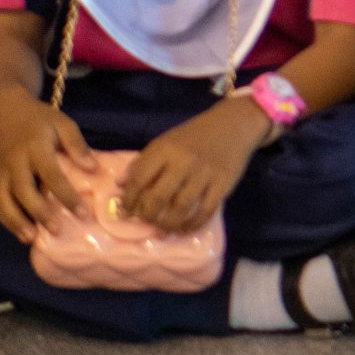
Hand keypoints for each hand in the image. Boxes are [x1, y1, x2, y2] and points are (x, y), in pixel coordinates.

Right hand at [0, 87, 97, 242]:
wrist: (2, 110)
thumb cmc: (38, 119)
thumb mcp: (62, 123)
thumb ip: (77, 145)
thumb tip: (94, 169)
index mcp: (35, 147)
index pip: (52, 175)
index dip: (67, 196)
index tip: (83, 213)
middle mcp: (14, 162)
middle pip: (24, 192)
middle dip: (40, 213)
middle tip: (58, 231)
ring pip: (3, 201)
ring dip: (16, 222)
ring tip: (32, 238)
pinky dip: (5, 219)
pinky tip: (20, 231)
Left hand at [119, 98, 265, 234]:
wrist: (233, 124)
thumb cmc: (194, 135)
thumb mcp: (166, 141)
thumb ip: (144, 162)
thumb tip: (120, 186)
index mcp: (165, 148)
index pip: (139, 179)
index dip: (129, 199)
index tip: (126, 210)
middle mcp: (184, 161)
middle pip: (158, 197)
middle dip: (147, 215)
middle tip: (145, 222)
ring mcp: (205, 173)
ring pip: (181, 207)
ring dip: (167, 224)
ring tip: (162, 230)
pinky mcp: (223, 183)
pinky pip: (205, 211)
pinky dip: (192, 224)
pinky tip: (184, 228)